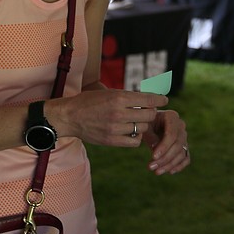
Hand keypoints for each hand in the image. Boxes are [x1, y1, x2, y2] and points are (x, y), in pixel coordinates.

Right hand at [49, 90, 189, 173]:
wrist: (69, 117)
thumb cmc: (89, 101)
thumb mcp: (108, 92)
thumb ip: (127, 96)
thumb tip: (148, 96)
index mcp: (118, 97)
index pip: (148, 99)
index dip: (160, 99)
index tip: (164, 100)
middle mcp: (119, 113)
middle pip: (149, 115)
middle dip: (151, 112)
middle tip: (148, 111)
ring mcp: (115, 128)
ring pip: (143, 128)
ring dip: (143, 124)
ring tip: (137, 121)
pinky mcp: (112, 141)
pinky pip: (134, 141)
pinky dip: (136, 137)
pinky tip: (132, 132)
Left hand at [140, 109, 189, 174]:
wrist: (149, 123)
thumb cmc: (145, 124)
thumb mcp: (145, 127)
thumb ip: (151, 137)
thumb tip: (156, 150)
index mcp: (172, 116)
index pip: (171, 134)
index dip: (164, 147)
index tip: (153, 157)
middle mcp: (181, 125)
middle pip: (177, 145)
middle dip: (165, 158)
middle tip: (151, 167)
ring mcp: (184, 136)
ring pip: (181, 153)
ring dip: (170, 164)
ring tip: (156, 172)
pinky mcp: (184, 146)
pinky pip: (186, 157)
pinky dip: (180, 165)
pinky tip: (170, 171)